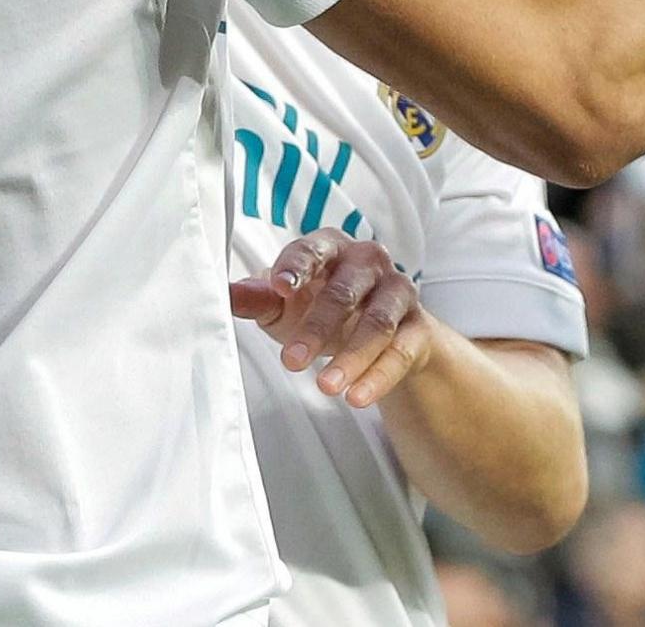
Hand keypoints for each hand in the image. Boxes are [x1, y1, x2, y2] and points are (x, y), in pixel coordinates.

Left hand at [229, 229, 438, 405]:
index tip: (280, 288)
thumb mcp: (286, 304)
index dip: (296, 268)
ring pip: (377, 323)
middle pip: (344, 291)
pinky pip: (401, 351)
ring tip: (326, 387)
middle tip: (291, 361)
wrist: (381, 330)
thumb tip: (225, 295)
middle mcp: (369, 262)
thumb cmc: (321, 306)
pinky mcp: (418, 326)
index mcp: (332, 246)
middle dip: (317, 327)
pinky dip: (379, 376)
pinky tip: (358, 397)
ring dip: (352, 357)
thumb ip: (259, 299)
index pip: (313, 250)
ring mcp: (398, 292)